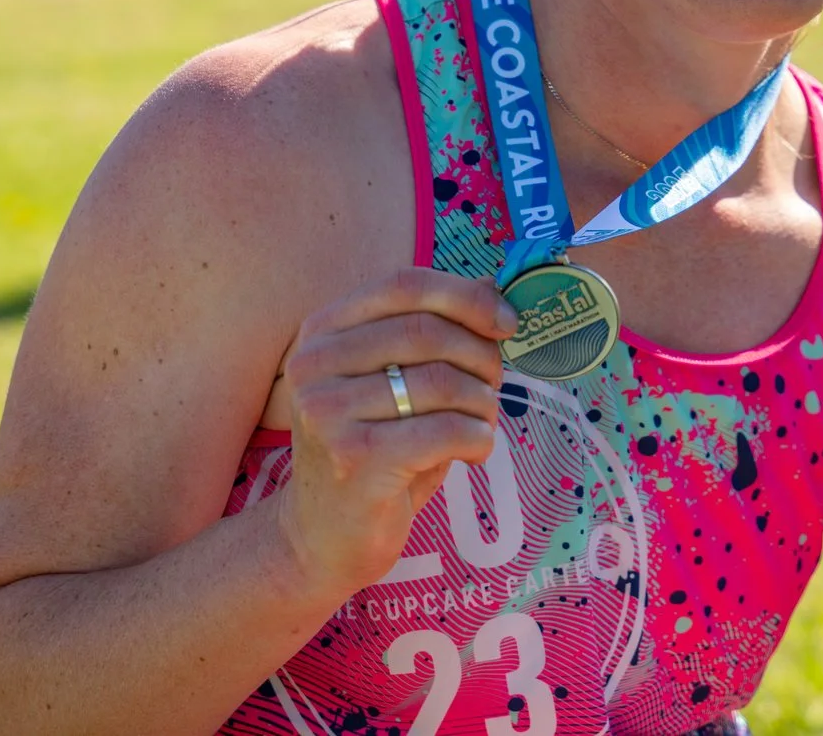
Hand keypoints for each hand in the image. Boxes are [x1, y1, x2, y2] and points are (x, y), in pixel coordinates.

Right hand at [274, 268, 516, 602]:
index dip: (466, 296)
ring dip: (482, 402)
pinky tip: (472, 452)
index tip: (507, 322)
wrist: (322, 537)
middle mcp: (315, 366)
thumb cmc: (374, 450)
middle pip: (427, 331)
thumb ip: (434, 334)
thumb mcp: (395, 382)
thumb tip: (496, 289)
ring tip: (481, 422)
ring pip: (442, 382)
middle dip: (480, 355)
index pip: (404, 284)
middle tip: (495, 384)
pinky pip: (445, 430)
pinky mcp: (355, 459)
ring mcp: (328, 412)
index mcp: (323, 331)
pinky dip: (477, 438)